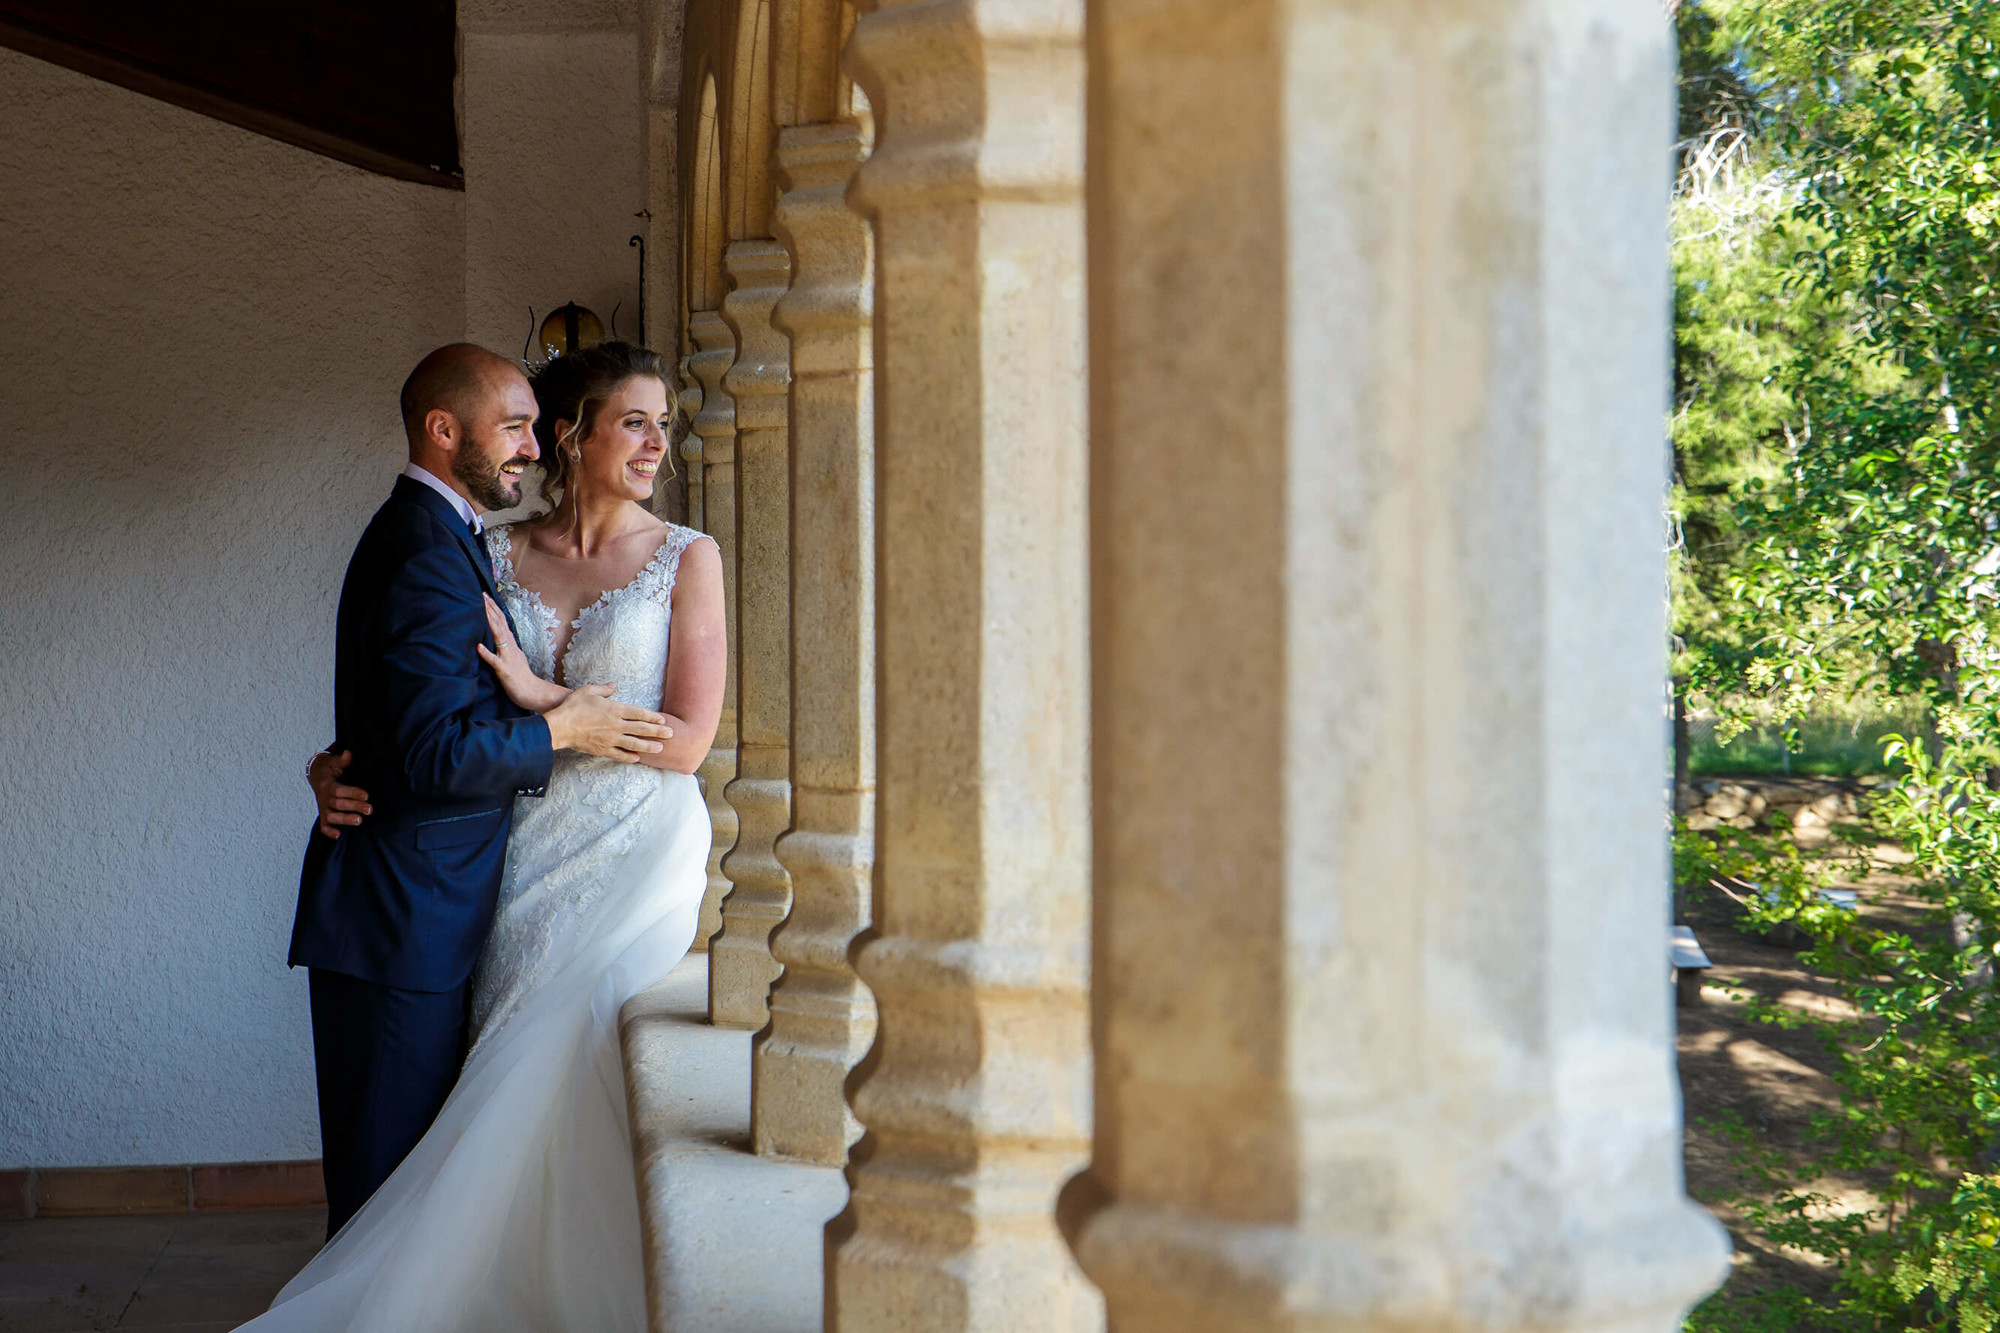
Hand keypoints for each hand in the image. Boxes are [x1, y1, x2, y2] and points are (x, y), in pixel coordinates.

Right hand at [309, 749, 372, 839]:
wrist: (316, 775)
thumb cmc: (330, 768)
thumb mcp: (334, 761)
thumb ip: (342, 760)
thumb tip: (348, 754)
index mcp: (327, 785)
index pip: (338, 791)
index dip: (352, 793)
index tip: (366, 796)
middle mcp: (324, 798)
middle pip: (337, 805)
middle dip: (354, 807)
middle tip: (370, 809)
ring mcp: (323, 808)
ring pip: (331, 817)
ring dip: (345, 820)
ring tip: (359, 821)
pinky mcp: (323, 815)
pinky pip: (323, 826)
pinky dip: (329, 832)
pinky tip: (338, 836)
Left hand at [476, 594, 562, 712]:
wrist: (533, 693)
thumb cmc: (521, 678)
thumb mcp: (513, 658)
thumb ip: (505, 648)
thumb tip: (498, 638)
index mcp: (511, 645)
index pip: (502, 622)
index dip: (493, 609)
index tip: (485, 596)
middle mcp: (510, 648)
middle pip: (500, 624)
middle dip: (490, 609)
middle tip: (482, 594)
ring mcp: (507, 658)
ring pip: (498, 637)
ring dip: (490, 622)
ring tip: (481, 610)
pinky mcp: (504, 670)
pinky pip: (495, 661)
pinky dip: (487, 653)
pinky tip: (478, 646)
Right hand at [544, 684, 673, 761]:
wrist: (559, 726)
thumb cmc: (574, 706)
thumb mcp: (589, 691)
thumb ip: (604, 689)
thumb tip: (614, 685)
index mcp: (615, 710)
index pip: (639, 713)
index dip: (653, 716)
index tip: (663, 719)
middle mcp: (616, 725)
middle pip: (642, 729)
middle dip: (658, 731)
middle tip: (671, 734)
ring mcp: (610, 739)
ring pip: (634, 744)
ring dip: (649, 746)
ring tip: (661, 748)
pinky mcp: (602, 749)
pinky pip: (619, 755)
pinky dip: (629, 757)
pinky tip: (638, 759)